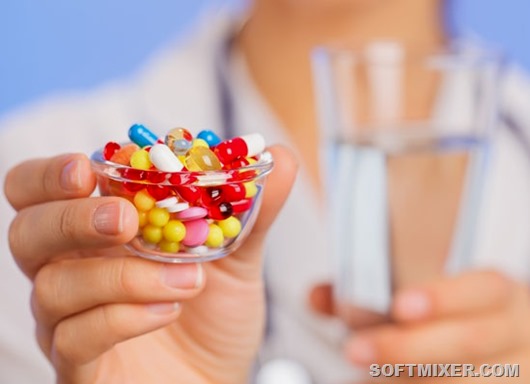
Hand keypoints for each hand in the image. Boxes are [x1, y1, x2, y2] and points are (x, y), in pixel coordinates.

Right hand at [4, 145, 296, 383]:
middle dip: (70, 217)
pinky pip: (74, 337)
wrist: (217, 380)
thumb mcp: (238, 258)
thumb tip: (279, 156)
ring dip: (124, 277)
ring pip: (53, 285)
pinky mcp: (79, 365)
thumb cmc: (214, 317)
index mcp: (103, 233)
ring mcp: (70, 320)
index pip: (45, 190)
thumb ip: (251, 210)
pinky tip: (167, 312)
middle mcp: (75, 270)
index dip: (54, 174)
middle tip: (124, 219)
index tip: (91, 167)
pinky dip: (124, 317)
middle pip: (28, 231)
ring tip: (187, 279)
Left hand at [311, 271, 529, 382]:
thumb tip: (319, 297)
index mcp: (498, 298)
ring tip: (370, 378)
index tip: (400, 306)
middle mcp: (515, 334)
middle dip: (408, 348)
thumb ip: (372, 297)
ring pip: (470, 381)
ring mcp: (520, 371)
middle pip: (470, 341)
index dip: (443, 297)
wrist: (511, 351)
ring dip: (417, 379)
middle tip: (356, 350)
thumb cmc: (459, 322)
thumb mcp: (430, 301)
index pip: (483, 289)